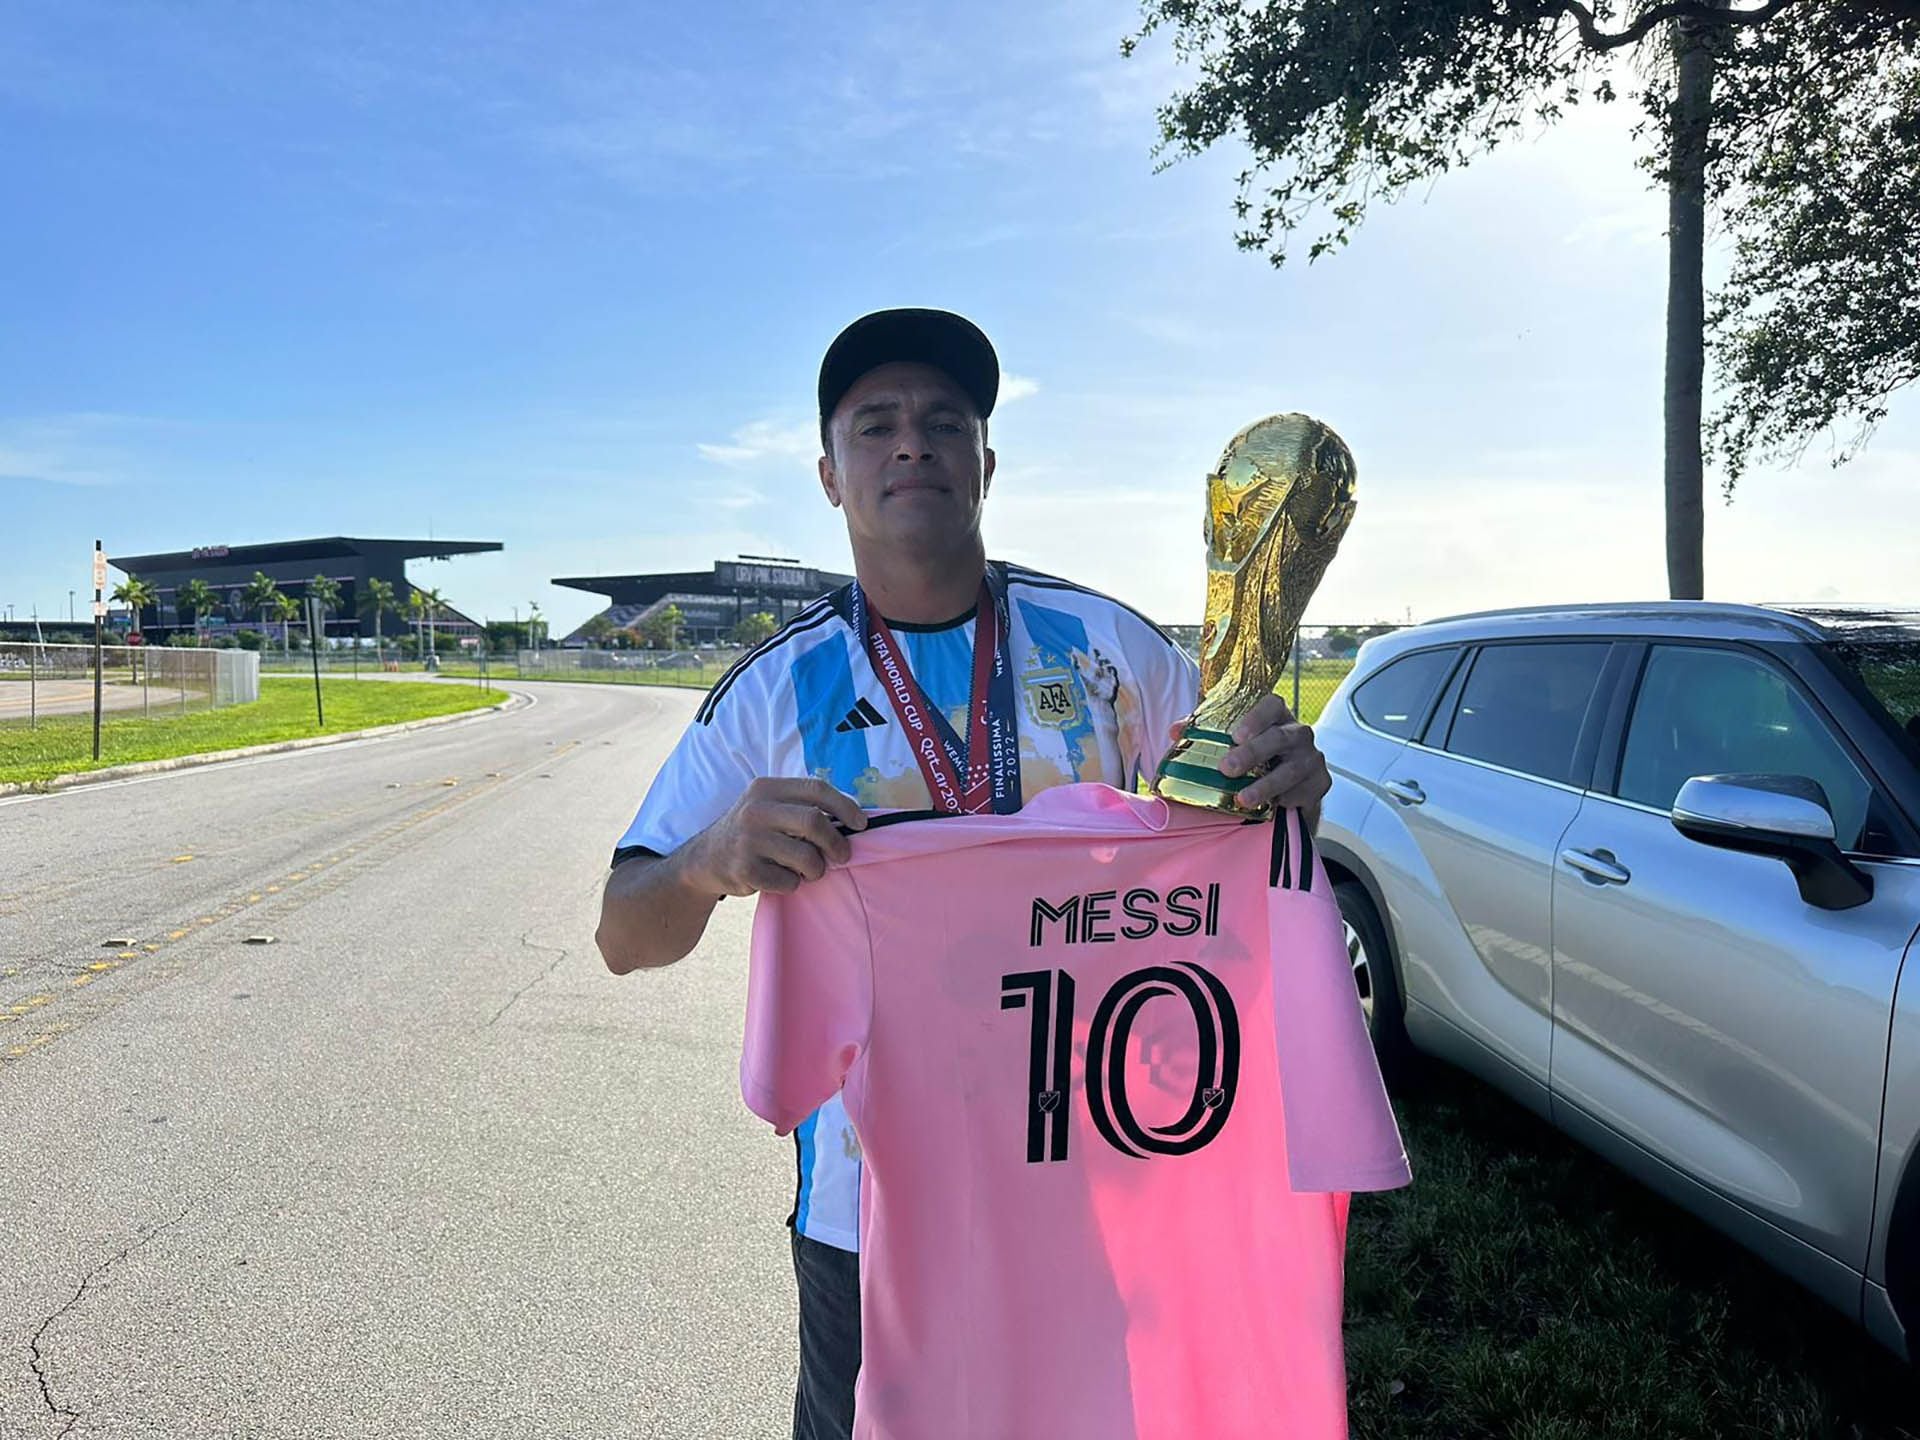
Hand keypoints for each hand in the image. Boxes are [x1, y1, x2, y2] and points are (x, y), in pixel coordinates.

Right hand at [682, 778, 866, 896]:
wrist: (705, 860)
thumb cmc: (751, 833)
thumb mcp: (768, 807)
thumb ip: (801, 806)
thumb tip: (852, 818)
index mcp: (766, 788)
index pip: (816, 789)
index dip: (845, 806)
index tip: (862, 824)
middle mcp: (755, 809)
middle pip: (814, 822)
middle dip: (836, 843)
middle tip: (842, 856)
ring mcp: (748, 840)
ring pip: (806, 857)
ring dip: (816, 869)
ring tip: (808, 870)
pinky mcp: (745, 869)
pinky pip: (788, 882)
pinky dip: (792, 884)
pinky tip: (779, 878)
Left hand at [1169, 695, 1330, 815]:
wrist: (1291, 787)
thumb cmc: (1258, 758)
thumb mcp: (1234, 743)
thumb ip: (1206, 732)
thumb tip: (1176, 731)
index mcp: (1277, 717)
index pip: (1272, 705)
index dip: (1255, 718)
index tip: (1235, 735)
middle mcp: (1298, 733)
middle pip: (1280, 738)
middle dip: (1252, 753)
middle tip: (1226, 768)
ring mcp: (1312, 758)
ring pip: (1292, 769)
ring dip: (1266, 785)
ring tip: (1243, 799)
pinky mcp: (1321, 783)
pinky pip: (1305, 791)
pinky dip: (1287, 799)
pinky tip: (1273, 807)